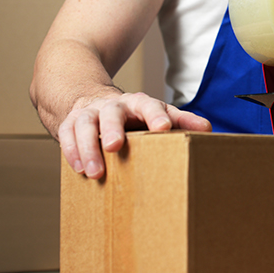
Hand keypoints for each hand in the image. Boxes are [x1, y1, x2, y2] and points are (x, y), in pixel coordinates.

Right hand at [57, 92, 210, 178]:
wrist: (95, 100)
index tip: (162, 128)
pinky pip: (66, 134)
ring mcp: (90, 113)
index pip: (148, 106)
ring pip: (85, 125)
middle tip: (115, 146)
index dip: (155, 116)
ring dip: (88, 148)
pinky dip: (71, 151)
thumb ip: (181, 121)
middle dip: (112, 129)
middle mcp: (113, 105)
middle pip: (112, 113)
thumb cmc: (134, 115)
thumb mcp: (158, 114)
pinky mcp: (70, 122)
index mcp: (139, 103)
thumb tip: (207, 129)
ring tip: (94, 172)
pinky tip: (77, 169)